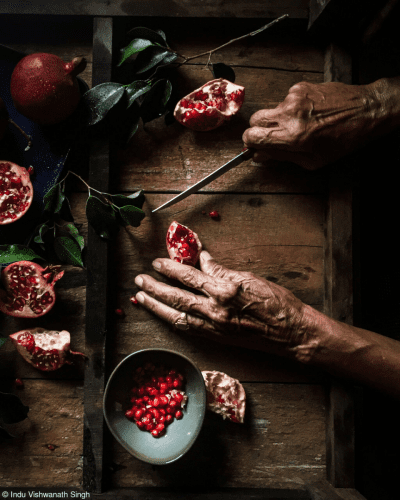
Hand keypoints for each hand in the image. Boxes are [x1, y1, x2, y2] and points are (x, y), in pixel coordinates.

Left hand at [134, 251, 311, 357]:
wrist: (290, 332)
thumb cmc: (276, 302)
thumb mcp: (249, 278)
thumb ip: (221, 270)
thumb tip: (202, 260)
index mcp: (224, 289)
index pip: (189, 275)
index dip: (170, 268)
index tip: (157, 262)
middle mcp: (215, 310)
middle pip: (176, 297)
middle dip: (154, 288)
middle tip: (139, 279)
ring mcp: (214, 327)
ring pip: (177, 316)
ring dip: (156, 306)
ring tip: (141, 297)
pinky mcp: (217, 338)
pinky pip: (188, 329)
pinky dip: (172, 321)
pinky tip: (162, 316)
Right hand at [242, 80, 386, 169]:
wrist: (366, 111)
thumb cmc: (343, 140)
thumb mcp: (313, 160)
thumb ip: (282, 157)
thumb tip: (259, 155)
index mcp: (291, 136)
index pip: (252, 135)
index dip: (250, 142)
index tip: (254, 146)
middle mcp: (289, 114)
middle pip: (255, 119)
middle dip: (259, 129)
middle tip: (273, 137)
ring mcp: (293, 97)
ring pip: (272, 110)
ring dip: (279, 119)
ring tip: (301, 124)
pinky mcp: (300, 87)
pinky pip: (285, 100)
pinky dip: (292, 108)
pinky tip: (309, 113)